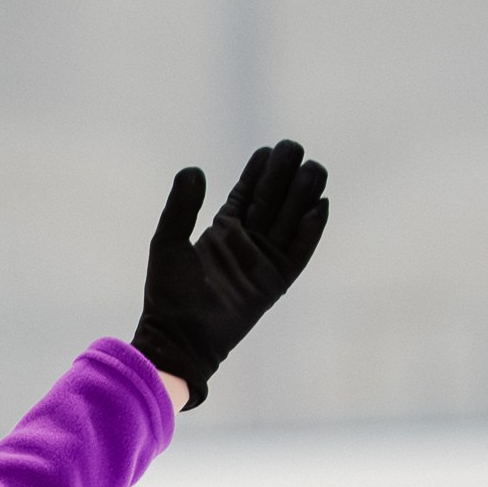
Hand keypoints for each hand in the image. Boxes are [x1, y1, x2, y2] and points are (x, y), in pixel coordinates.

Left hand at [130, 139, 328, 408]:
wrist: (179, 338)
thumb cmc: (168, 294)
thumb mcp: (168, 243)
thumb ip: (180, 207)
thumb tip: (194, 169)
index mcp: (223, 231)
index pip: (248, 193)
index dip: (259, 171)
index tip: (268, 149)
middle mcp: (247, 243)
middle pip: (274, 200)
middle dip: (284, 175)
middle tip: (294, 148)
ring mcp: (263, 261)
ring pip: (290, 220)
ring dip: (302, 195)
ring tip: (313, 169)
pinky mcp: (276, 282)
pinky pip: (299, 252)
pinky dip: (310, 231)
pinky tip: (320, 206)